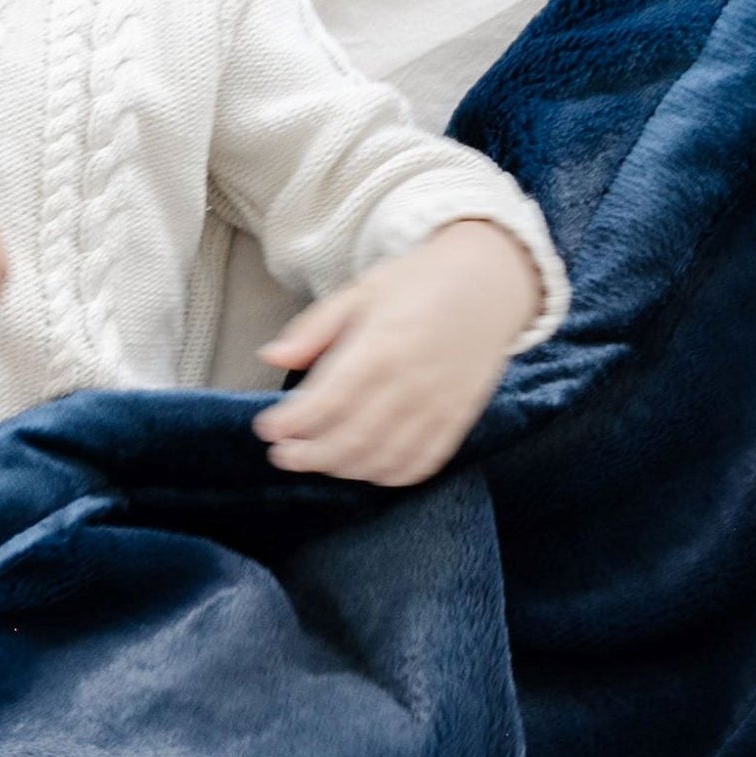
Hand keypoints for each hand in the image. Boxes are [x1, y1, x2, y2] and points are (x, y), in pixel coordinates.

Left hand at [250, 219, 541, 484]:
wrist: (490, 281)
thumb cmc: (418, 282)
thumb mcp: (359, 292)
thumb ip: (314, 329)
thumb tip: (271, 357)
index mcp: (381, 348)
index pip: (328, 401)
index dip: (293, 422)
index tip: (266, 429)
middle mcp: (411, 384)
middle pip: (352, 439)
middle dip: (309, 455)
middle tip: (281, 455)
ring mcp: (439, 407)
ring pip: (384, 459)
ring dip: (343, 469)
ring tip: (315, 460)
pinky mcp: (459, 419)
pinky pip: (423, 462)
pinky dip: (389, 475)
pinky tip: (363, 467)